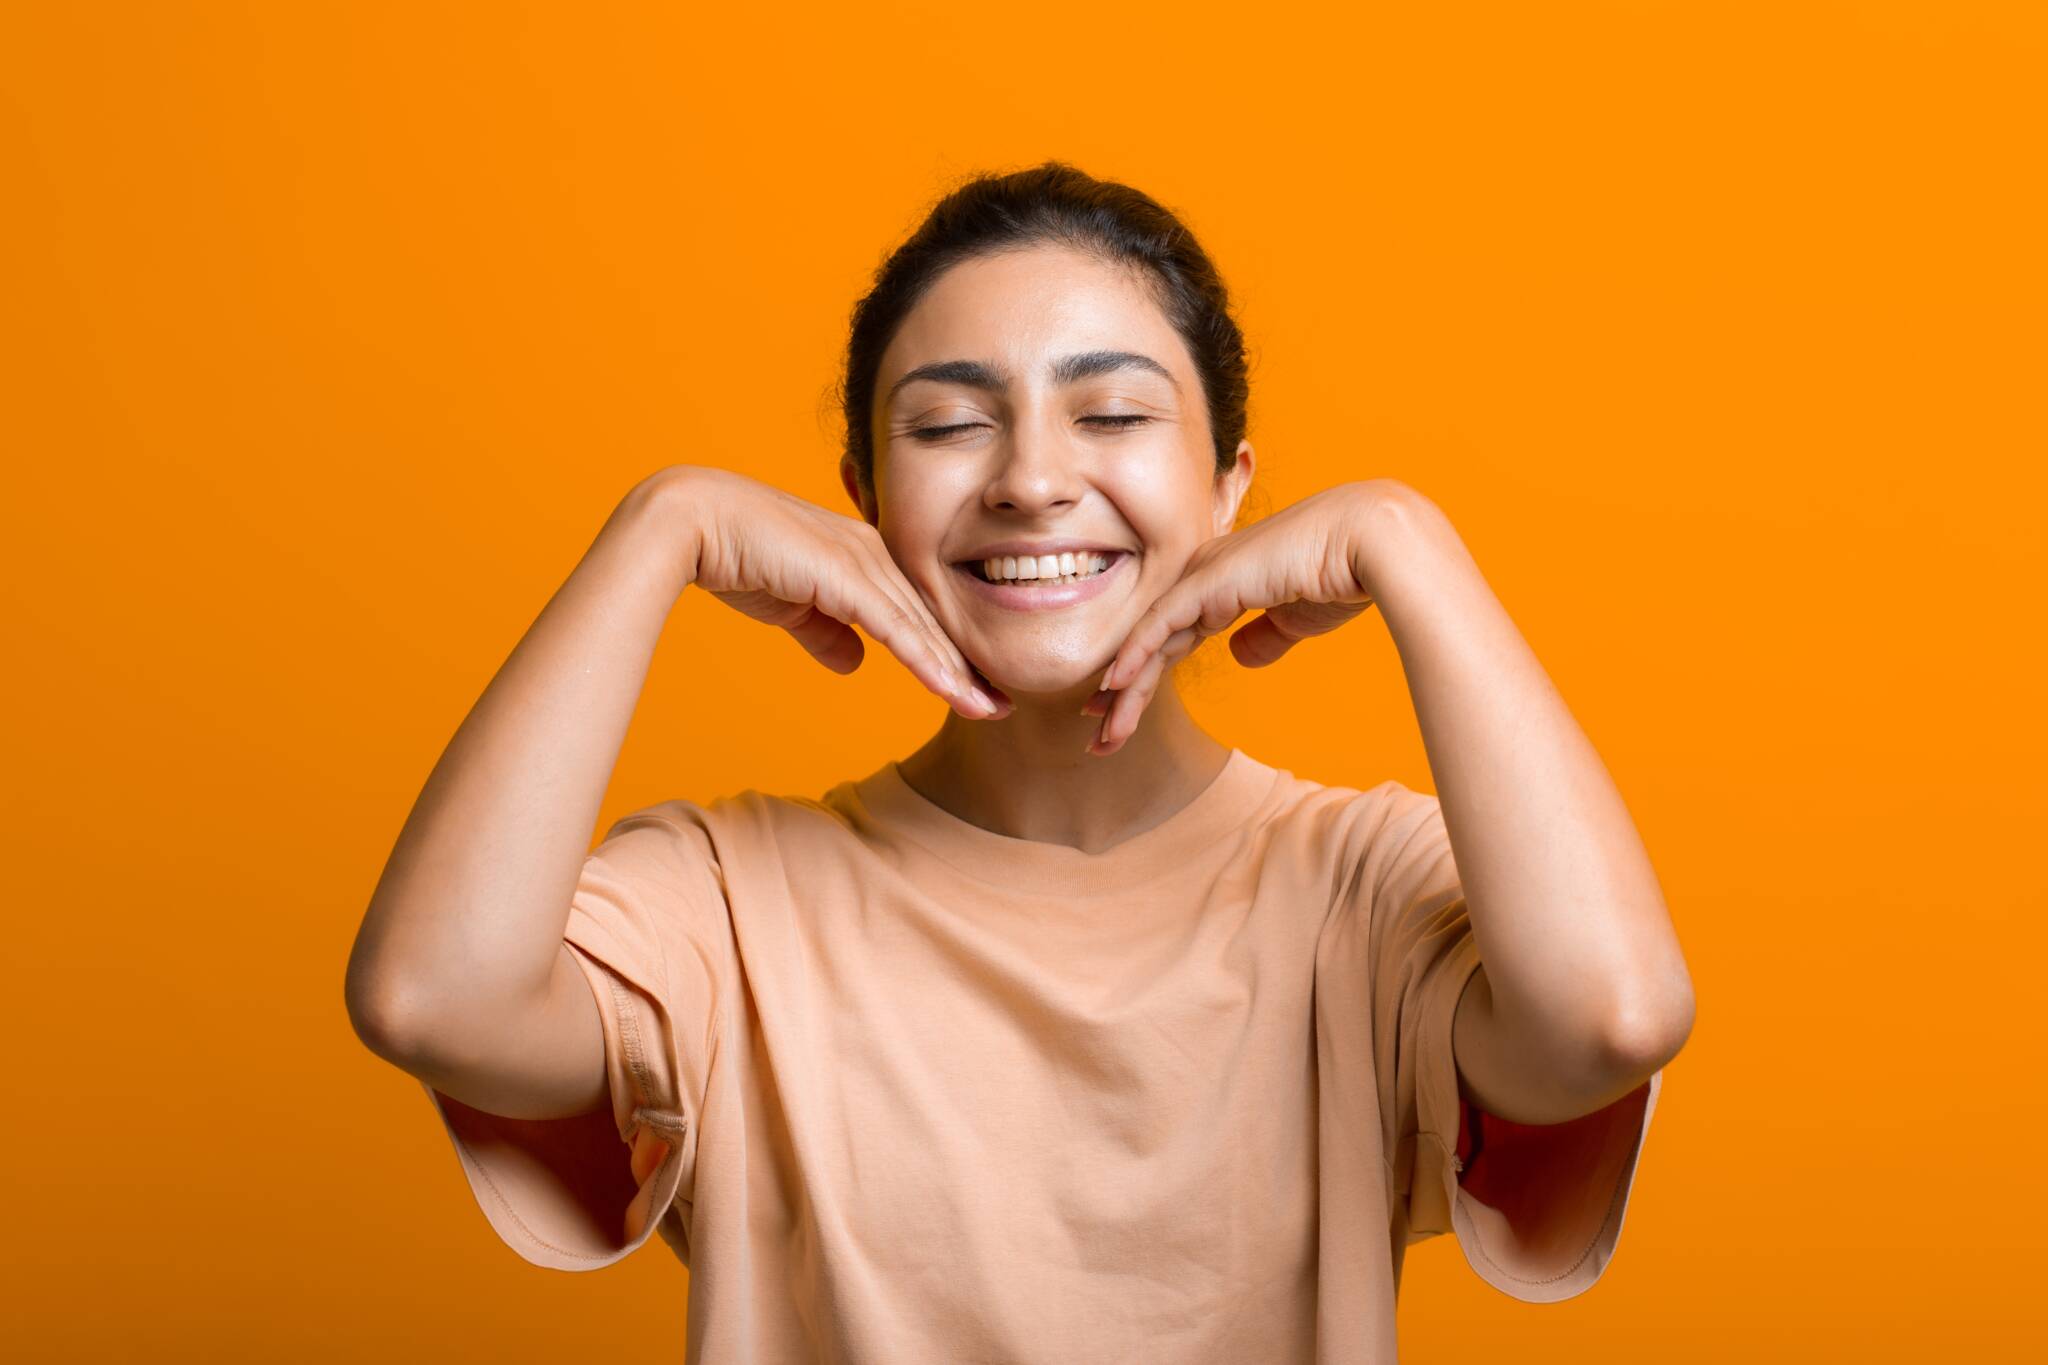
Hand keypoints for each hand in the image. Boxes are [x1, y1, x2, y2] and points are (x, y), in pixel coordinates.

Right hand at [661, 465, 1009, 718]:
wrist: (697, 525)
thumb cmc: (739, 556)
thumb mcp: (793, 605)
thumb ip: (827, 632)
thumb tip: (855, 664)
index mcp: (866, 557)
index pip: (917, 613)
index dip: (947, 652)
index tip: (975, 688)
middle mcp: (876, 554)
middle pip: (933, 620)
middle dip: (969, 665)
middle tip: (1004, 704)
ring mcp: (866, 562)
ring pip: (924, 628)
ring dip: (958, 673)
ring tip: (991, 709)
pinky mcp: (849, 576)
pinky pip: (899, 628)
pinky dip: (929, 662)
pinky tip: (954, 690)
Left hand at [1087, 481, 1399, 754]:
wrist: (1370, 544)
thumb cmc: (1343, 575)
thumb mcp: (1297, 618)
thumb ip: (1266, 636)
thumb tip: (1241, 657)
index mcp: (1224, 582)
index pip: (1172, 637)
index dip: (1146, 676)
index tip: (1123, 714)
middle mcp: (1203, 576)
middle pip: (1152, 643)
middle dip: (1124, 692)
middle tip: (1097, 733)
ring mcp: (1201, 576)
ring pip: (1149, 641)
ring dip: (1124, 691)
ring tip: (1100, 733)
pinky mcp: (1207, 581)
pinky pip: (1158, 625)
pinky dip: (1134, 656)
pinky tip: (1113, 686)